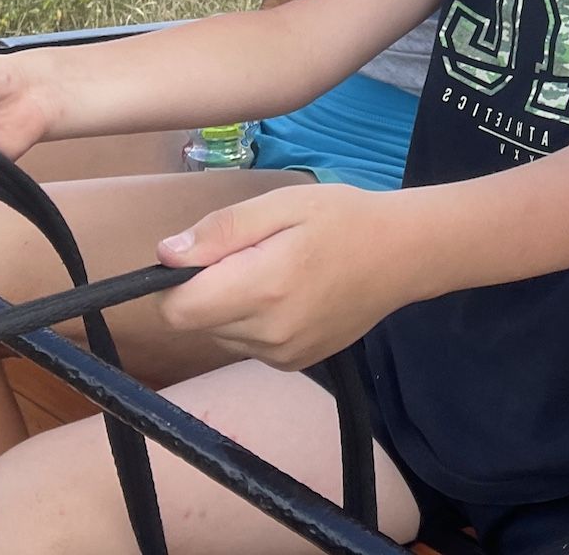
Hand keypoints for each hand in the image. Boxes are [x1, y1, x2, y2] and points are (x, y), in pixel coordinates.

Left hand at [156, 185, 414, 369]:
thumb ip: (222, 231)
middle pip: (197, 322)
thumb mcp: (282, 204)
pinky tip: (289, 294)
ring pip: (220, 334)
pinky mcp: (294, 364)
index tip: (206, 253)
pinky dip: (254, 320)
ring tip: (276, 271)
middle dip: (208, 288)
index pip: (177, 310)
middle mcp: (268, 334)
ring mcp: (282, 355)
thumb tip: (165, 255)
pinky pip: (247, 344)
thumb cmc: (342, 218)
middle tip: (255, 253)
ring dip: (230, 305)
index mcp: (263, 288)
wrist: (403, 255)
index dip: (175, 281)